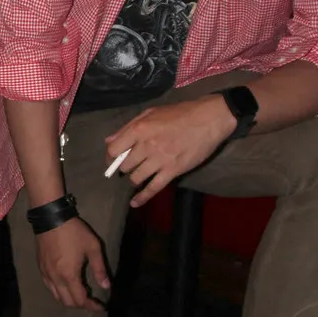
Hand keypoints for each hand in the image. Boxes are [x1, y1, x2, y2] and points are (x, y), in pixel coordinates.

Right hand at [35, 217, 109, 310]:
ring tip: (81, 295)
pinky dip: (60, 292)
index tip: (102, 306)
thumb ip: (100, 269)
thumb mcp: (93, 247)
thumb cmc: (74, 232)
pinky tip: (67, 285)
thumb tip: (106, 286)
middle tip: (93, 301)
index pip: (80, 300)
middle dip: (82, 305)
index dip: (92, 306)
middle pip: (68, 303)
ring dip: (70, 300)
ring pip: (57, 297)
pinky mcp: (41, 269)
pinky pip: (50, 288)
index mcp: (69, 275)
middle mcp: (55, 279)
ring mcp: (46, 275)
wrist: (50, 218)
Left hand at [104, 96, 235, 206]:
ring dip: (135, 178)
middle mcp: (146, 146)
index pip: (113, 149)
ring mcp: (159, 160)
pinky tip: (135, 203)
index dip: (110, 157)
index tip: (113, 160)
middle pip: (124, 165)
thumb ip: (128, 127)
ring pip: (136, 178)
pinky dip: (142, 197)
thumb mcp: (151, 113)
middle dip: (125, 167)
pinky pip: (153, 188)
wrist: (208, 119)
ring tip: (139, 175)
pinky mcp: (173, 171)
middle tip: (131, 165)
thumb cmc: (180, 113)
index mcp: (139, 129)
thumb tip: (109, 141)